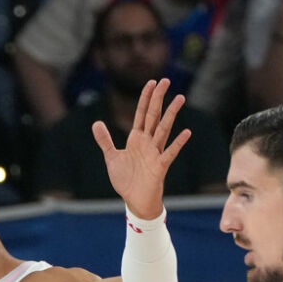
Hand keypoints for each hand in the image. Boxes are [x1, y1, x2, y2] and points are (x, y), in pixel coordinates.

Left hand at [91, 78, 190, 221]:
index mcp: (136, 139)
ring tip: (180, 98)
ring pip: (164, 129)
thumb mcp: (112, 157)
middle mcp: (148, 142)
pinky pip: (170, 152)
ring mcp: (155, 153)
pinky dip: (178, 143)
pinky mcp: (160, 166)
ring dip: (171, 114)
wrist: (135, 201)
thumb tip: (96, 123)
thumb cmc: (126, 180)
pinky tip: (186, 132)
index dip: (146, 98)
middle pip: (154, 115)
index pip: (142, 113)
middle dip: (159, 98)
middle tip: (166, 80)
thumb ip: (105, 140)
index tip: (152, 82)